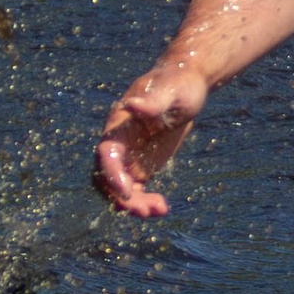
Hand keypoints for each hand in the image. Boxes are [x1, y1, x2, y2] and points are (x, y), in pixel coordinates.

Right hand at [94, 61, 207, 214]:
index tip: (128, 191)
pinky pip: (136, 191)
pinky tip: (163, 207)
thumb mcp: (171, 90)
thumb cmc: (178, 83)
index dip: (112, 174)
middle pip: (108, 178)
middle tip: (148, 211)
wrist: (187, 84)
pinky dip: (145, 202)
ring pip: (120, 189)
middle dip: (123, 198)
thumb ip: (152, 102)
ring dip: (135, 205)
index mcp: (118, 125)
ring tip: (160, 210)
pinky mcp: (141, 166)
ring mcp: (128, 157)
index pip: (105, 154)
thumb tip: (131, 105)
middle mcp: (118, 144)